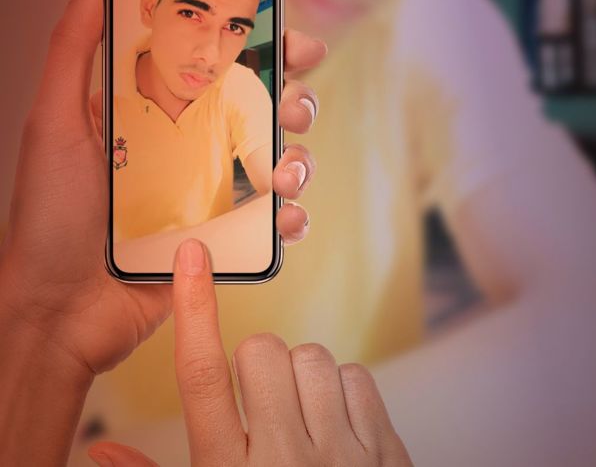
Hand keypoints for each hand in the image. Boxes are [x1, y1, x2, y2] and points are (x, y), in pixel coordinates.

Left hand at [0, 0, 325, 379]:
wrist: (56, 311)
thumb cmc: (49, 213)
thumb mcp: (55, 119)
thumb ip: (74, 44)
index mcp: (163, 108)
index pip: (224, 64)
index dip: (266, 45)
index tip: (290, 36)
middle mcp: (195, 144)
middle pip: (268, 107)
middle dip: (297, 98)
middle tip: (293, 104)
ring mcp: (213, 192)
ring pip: (283, 160)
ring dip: (301, 158)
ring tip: (284, 171)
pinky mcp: (225, 239)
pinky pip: (275, 223)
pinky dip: (293, 218)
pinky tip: (285, 219)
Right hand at [88, 239, 412, 466]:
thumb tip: (98, 449)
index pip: (202, 377)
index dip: (194, 311)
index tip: (191, 259)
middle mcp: (286, 460)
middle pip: (262, 353)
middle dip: (256, 366)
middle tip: (259, 404)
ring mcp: (343, 457)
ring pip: (315, 358)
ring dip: (302, 376)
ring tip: (299, 417)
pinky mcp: (386, 456)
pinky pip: (360, 379)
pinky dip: (345, 392)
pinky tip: (336, 426)